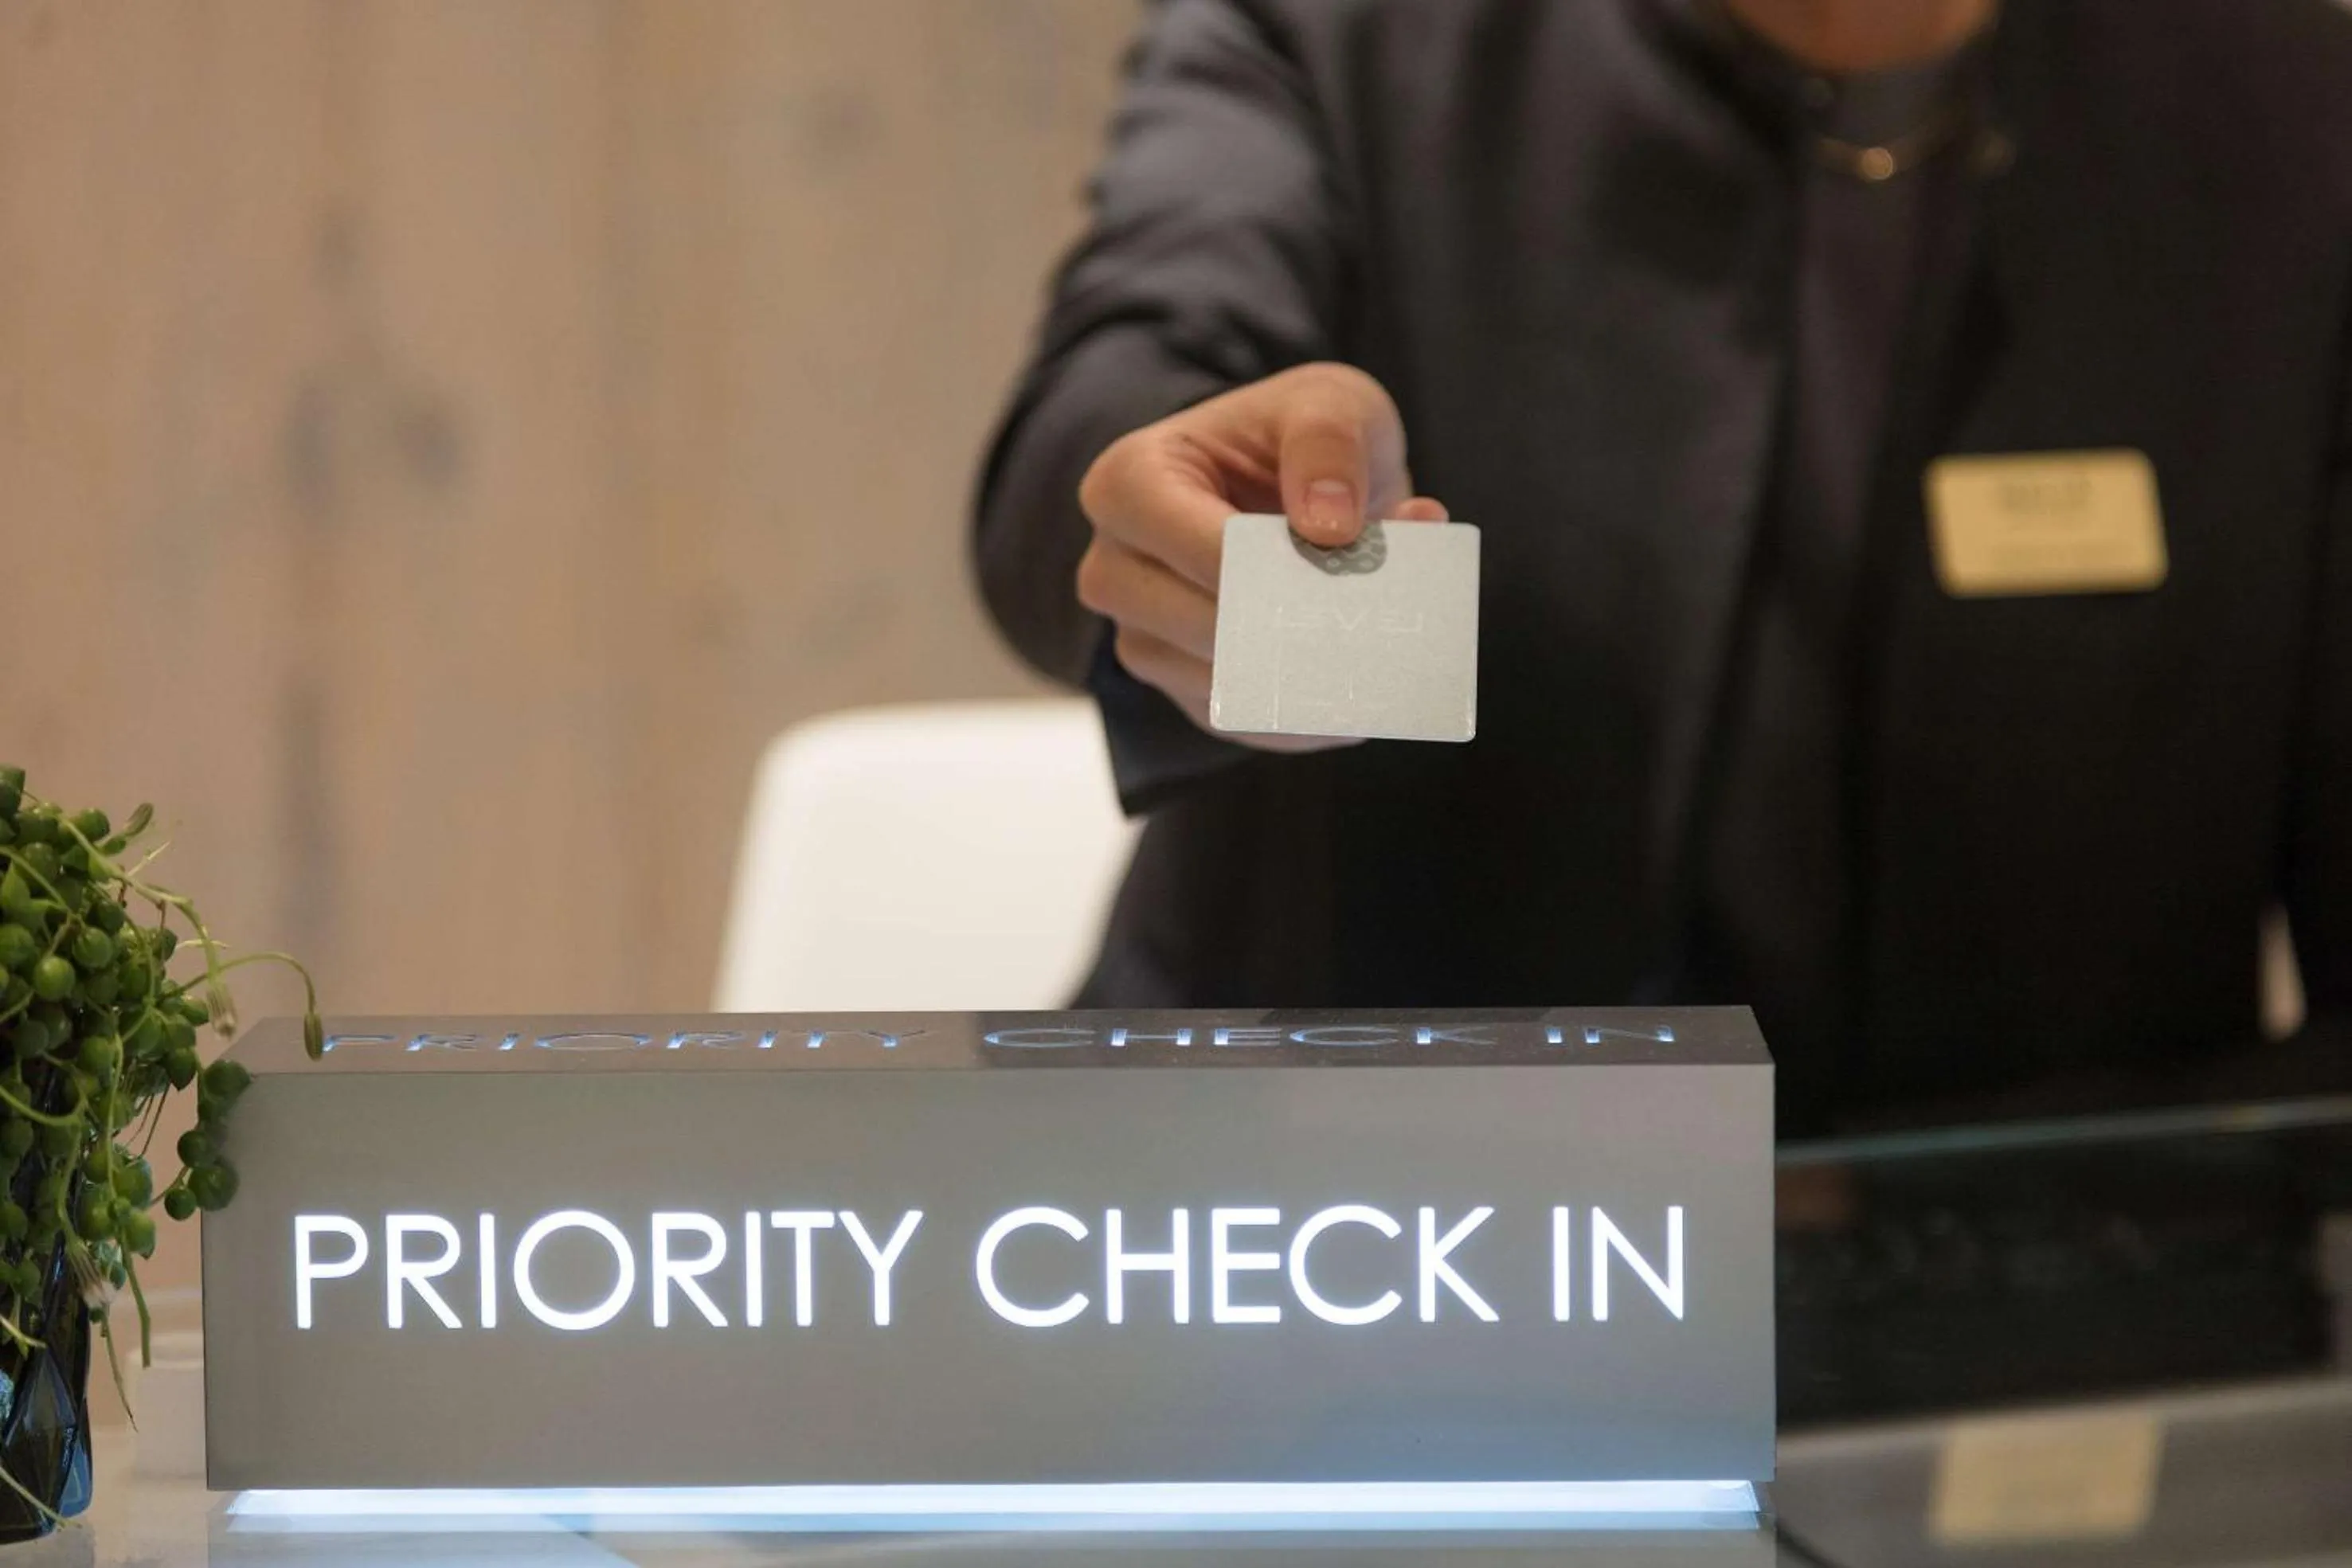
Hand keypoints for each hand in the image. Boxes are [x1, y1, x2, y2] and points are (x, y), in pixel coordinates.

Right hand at [1074, 363, 1448, 750]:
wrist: (1286, 487)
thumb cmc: (1294, 440)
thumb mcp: (1327, 403)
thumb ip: (1330, 440)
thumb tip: (1329, 524)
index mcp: (1129, 483)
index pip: (1189, 545)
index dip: (1267, 566)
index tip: (1341, 563)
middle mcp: (1115, 568)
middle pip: (1197, 626)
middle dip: (1289, 625)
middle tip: (1370, 619)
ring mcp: (1141, 636)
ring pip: (1218, 682)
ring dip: (1302, 674)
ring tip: (1378, 649)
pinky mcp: (1182, 686)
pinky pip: (1240, 719)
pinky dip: (1304, 713)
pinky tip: (1358, 689)